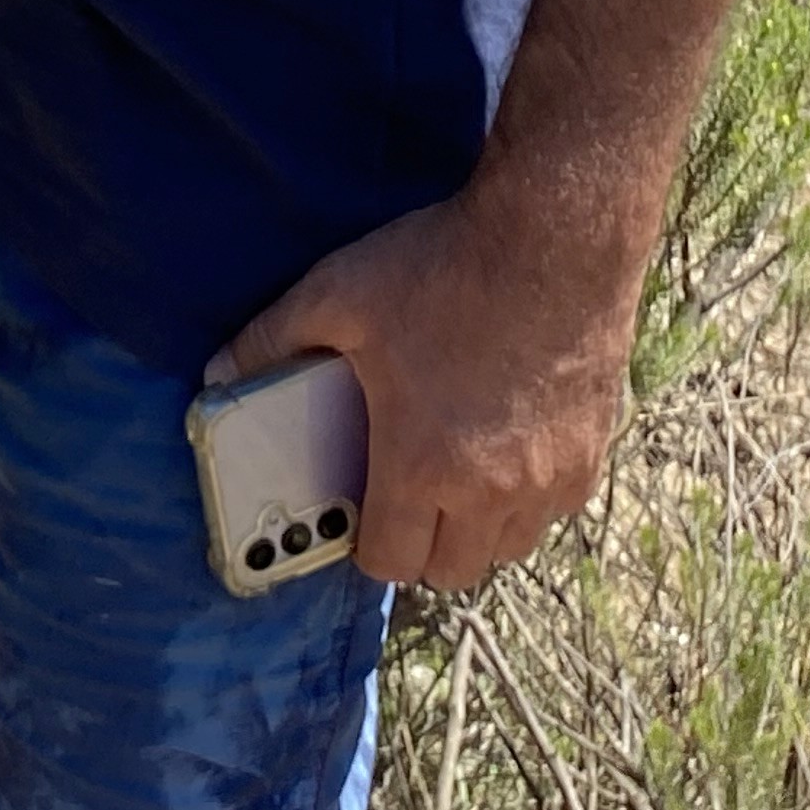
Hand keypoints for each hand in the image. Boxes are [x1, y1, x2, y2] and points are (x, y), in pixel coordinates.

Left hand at [210, 180, 638, 590]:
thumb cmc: (440, 267)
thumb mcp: (336, 295)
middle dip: (422, 547)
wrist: (553, 238)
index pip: (391, 563)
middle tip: (405, 495)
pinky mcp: (590, 455)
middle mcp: (490, 491)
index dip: (368, 548)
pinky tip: (508, 447)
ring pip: (509, 548)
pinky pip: (553, 511)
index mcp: (421, 464)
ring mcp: (549, 479)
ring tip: (456, 475)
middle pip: (453, 571)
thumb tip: (218, 372)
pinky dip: (528, 499)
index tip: (361, 515)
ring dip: (478, 531)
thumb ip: (270, 340)